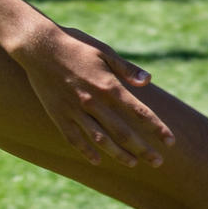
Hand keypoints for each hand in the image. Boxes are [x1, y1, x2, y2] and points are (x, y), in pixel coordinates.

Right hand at [7, 21, 171, 167]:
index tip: (170, 141)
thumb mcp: (104, 52)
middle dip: (143, 149)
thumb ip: (126, 69)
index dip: (156, 128)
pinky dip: (86, 150)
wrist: (37, 46)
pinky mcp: (58, 114)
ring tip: (133, 164)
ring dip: (118, 154)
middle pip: (123, 132)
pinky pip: (73, 138)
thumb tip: (148, 81)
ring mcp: (74, 110)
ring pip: (100, 139)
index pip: (139, 113)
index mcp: (109, 86)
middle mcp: (93, 102)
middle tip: (158, 162)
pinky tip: (96, 160)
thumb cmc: (74, 45)